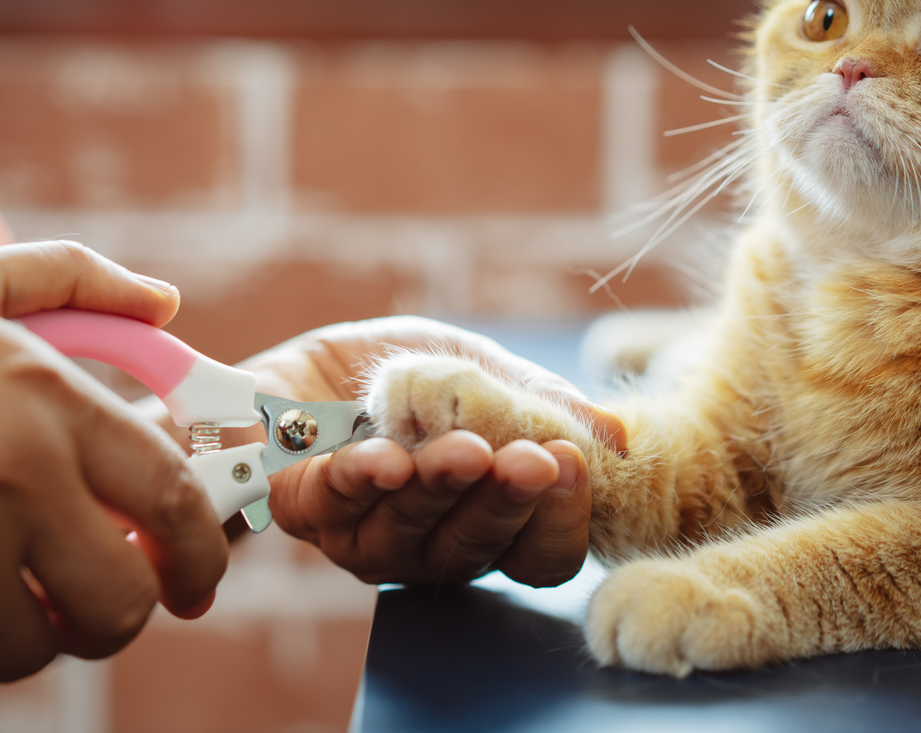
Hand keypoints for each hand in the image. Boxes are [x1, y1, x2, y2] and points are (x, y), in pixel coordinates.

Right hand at [0, 242, 226, 680]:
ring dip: (30, 626)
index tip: (200, 568)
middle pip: (119, 602)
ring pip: (33, 646)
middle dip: (122, 608)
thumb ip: (75, 281)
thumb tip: (163, 302)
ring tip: (2, 577)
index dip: (204, 547)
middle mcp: (6, 485)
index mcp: (45, 404)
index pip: (172, 499)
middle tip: (102, 588)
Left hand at [237, 316, 624, 586]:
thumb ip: (544, 406)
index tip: (570, 464)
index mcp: (485, 523)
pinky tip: (385, 459)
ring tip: (464, 451)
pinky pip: (334, 502)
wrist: (313, 365)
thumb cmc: (407, 382)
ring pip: (408, 530)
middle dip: (504, 502)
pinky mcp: (304, 509)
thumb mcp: (486, 375)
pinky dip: (361, 479)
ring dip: (438, 489)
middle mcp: (430, 548)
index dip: (559, 522)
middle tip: (530, 460)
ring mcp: (365, 538)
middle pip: (476, 549)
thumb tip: (616, 438)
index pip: (538, 556)